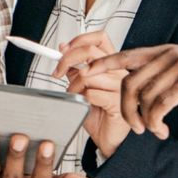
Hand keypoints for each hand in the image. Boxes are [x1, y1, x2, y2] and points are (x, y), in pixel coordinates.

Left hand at [54, 31, 129, 155]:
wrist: (109, 139)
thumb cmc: (98, 114)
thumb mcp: (82, 86)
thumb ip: (76, 68)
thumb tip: (63, 48)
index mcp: (112, 64)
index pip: (99, 37)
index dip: (79, 39)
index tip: (63, 50)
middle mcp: (118, 71)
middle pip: (90, 50)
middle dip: (67, 60)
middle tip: (57, 72)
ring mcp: (120, 86)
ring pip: (87, 74)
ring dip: (73, 87)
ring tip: (74, 97)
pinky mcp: (117, 102)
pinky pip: (91, 93)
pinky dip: (81, 99)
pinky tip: (84, 106)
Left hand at [88, 45, 177, 138]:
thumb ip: (167, 73)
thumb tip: (145, 86)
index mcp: (167, 51)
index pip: (125, 55)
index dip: (101, 65)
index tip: (82, 74)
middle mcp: (171, 54)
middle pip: (128, 80)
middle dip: (123, 107)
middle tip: (132, 127)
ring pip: (143, 95)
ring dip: (141, 119)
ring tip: (151, 130)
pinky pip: (160, 104)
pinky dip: (155, 121)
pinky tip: (162, 129)